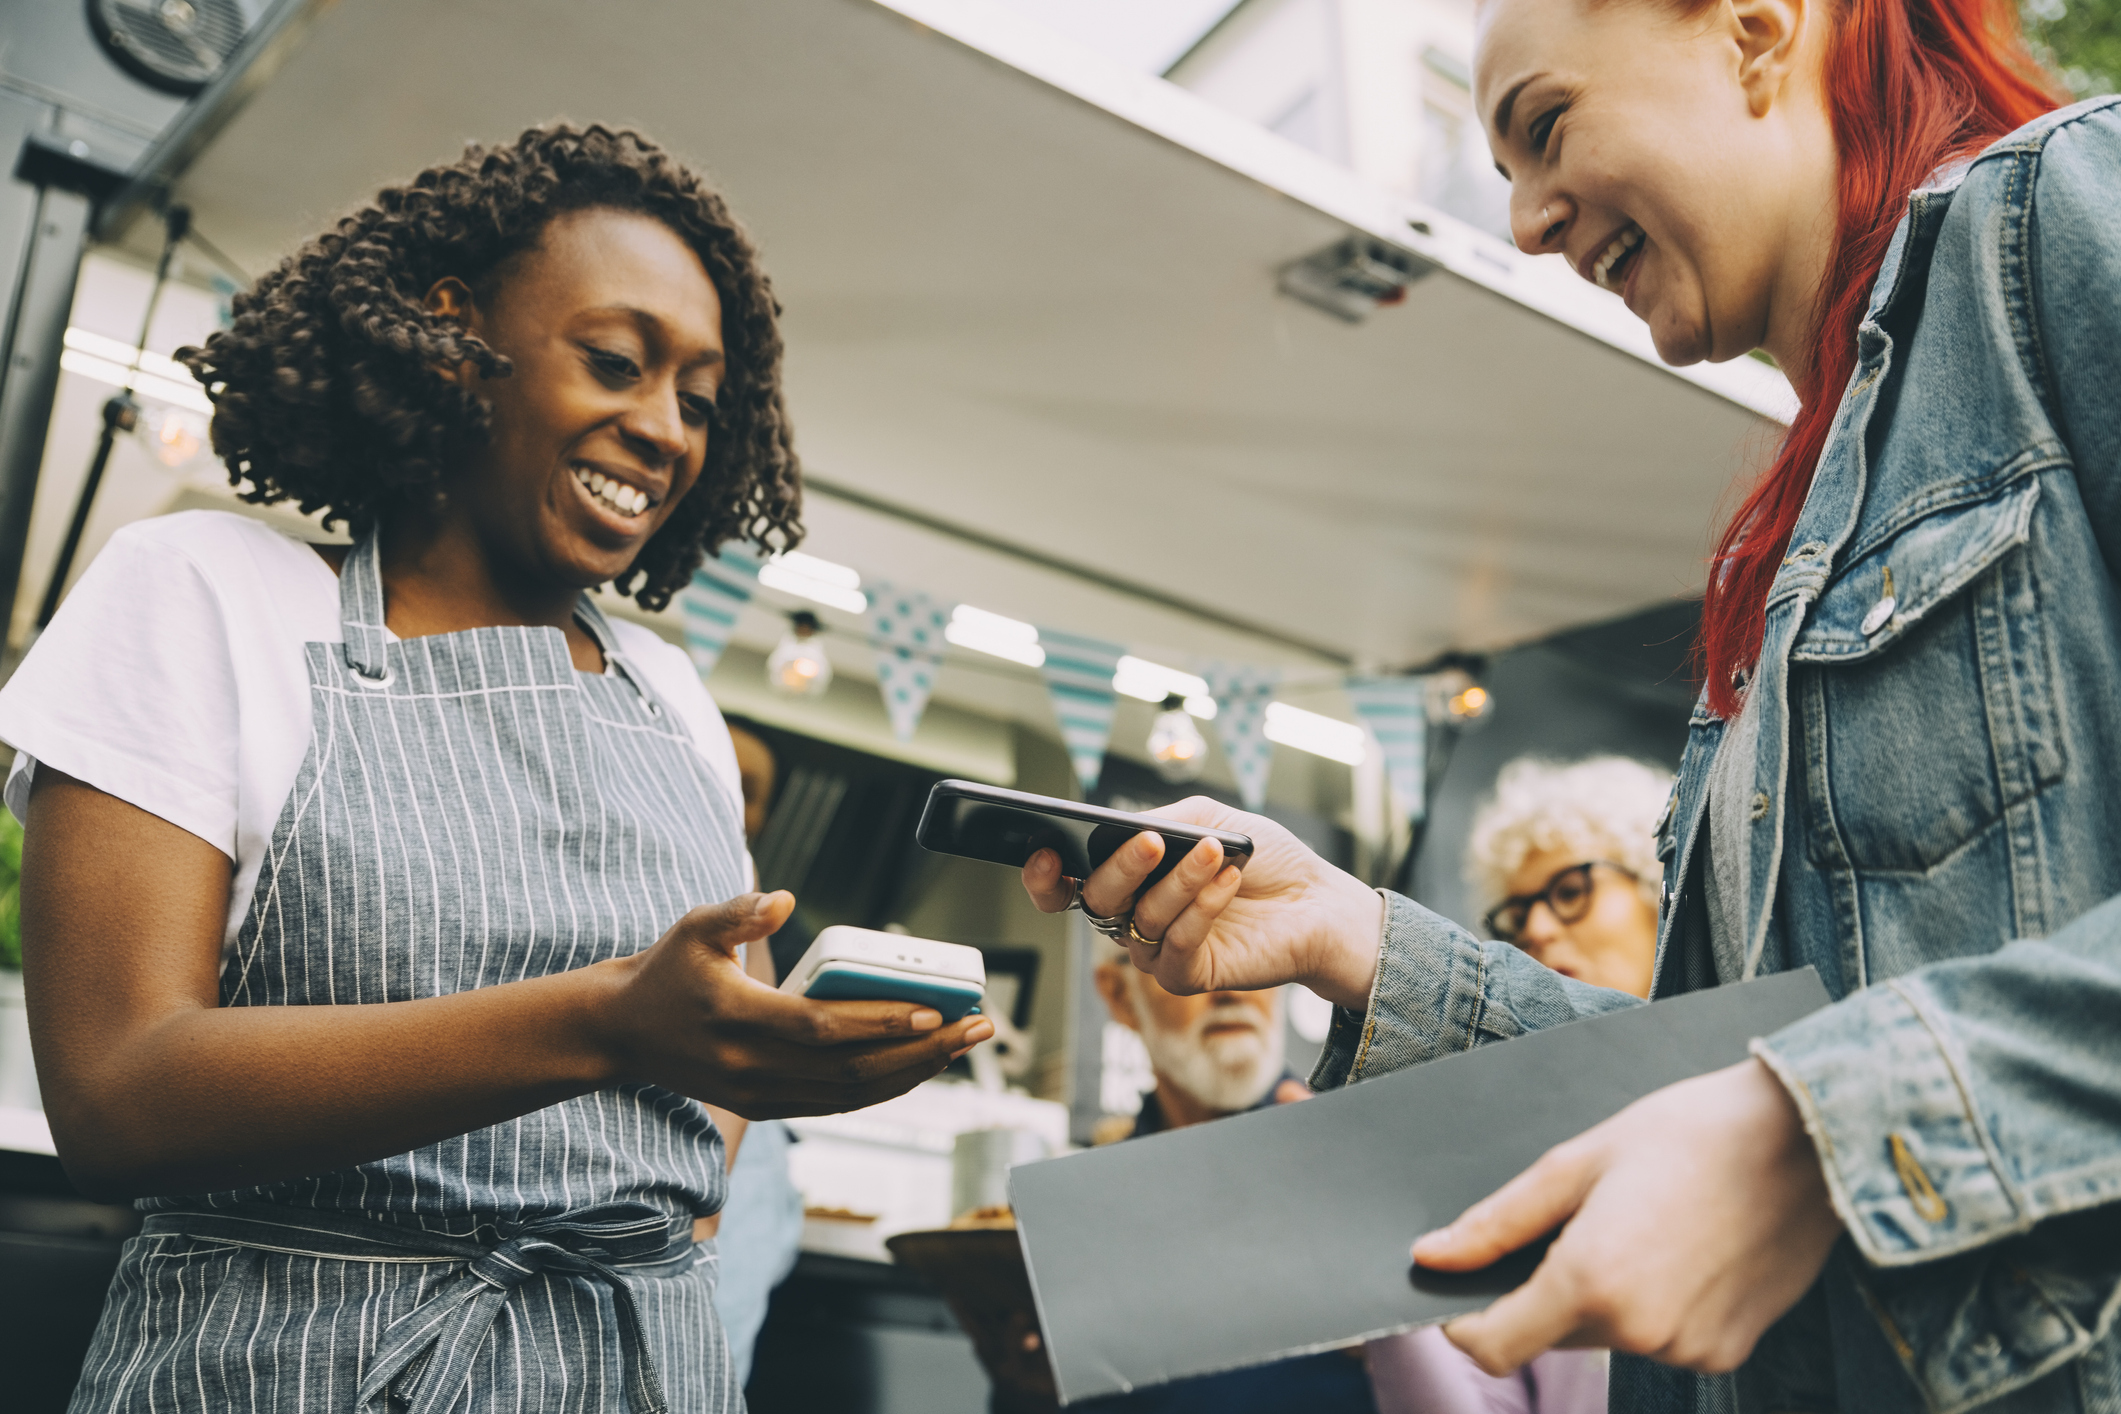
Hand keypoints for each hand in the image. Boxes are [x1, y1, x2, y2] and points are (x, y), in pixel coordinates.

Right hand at [596, 891, 992, 1118]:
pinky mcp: (764, 1107)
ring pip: (850, 1095)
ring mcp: (758, 1095)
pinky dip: (883, 1088)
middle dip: (922, 1050)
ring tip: (962, 1045)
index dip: (880, 1021)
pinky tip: (920, 1065)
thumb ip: (739, 911)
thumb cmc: (666, 971)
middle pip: (851, 1070)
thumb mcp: (693, 927)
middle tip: (976, 1027)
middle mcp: (750, 1068)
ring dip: (913, 1072)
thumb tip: (785, 899)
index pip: (821, 1028)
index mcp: (736, 1018)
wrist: (621, 1033)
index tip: (933, 1009)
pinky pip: (836, 1104)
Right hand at [1019, 798, 1382, 1007]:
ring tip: (1217, 852)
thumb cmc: (1263, 859)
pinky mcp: (1187, 976)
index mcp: (1128, 879)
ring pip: (1143, 918)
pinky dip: (1202, 909)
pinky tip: (1228, 881)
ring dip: (1180, 881)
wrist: (1316, 901)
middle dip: (1123, 867)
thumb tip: (1124, 828)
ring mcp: (1156, 950)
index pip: (1065, 886)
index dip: (1043, 877)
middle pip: (1098, 900)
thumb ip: (1162, 820)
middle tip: (1155, 843)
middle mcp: (1132, 916)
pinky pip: (1177, 945)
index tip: (1044, 852)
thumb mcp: (1208, 819)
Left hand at [1412, 1059, 1842, 1374]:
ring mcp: (1688, 1350)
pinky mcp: (1727, 1352)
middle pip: (1550, 1335)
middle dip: (1542, 1291)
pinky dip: (1652, 1305)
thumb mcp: (1577, 1162)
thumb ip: (1497, 1222)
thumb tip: (1431, 1257)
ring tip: (1640, 1222)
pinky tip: (1679, 1246)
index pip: (1493, 1346)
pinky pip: (1660, 1340)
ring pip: (1607, 1336)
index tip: (1462, 1291)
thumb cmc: (1689, 1133)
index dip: (1466, 1322)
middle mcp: (1639, 1333)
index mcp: (1591, 1283)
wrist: (1807, 1139)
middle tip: (1577, 1220)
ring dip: (1602, 1296)